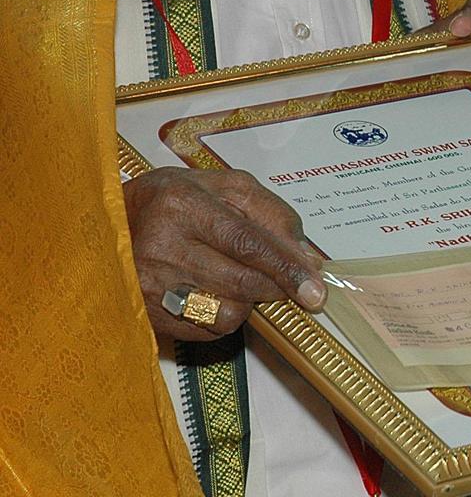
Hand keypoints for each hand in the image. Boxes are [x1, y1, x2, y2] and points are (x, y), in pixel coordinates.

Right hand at [124, 167, 325, 340]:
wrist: (110, 225)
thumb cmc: (174, 200)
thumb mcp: (221, 185)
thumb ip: (269, 212)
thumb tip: (304, 255)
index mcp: (184, 205)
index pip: (247, 242)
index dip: (286, 267)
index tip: (315, 288)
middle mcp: (163, 247)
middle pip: (242, 282)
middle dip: (278, 286)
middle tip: (292, 282)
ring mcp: (151, 287)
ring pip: (229, 313)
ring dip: (251, 301)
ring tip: (241, 277)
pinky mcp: (148, 317)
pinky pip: (208, 330)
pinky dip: (227, 315)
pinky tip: (217, 291)